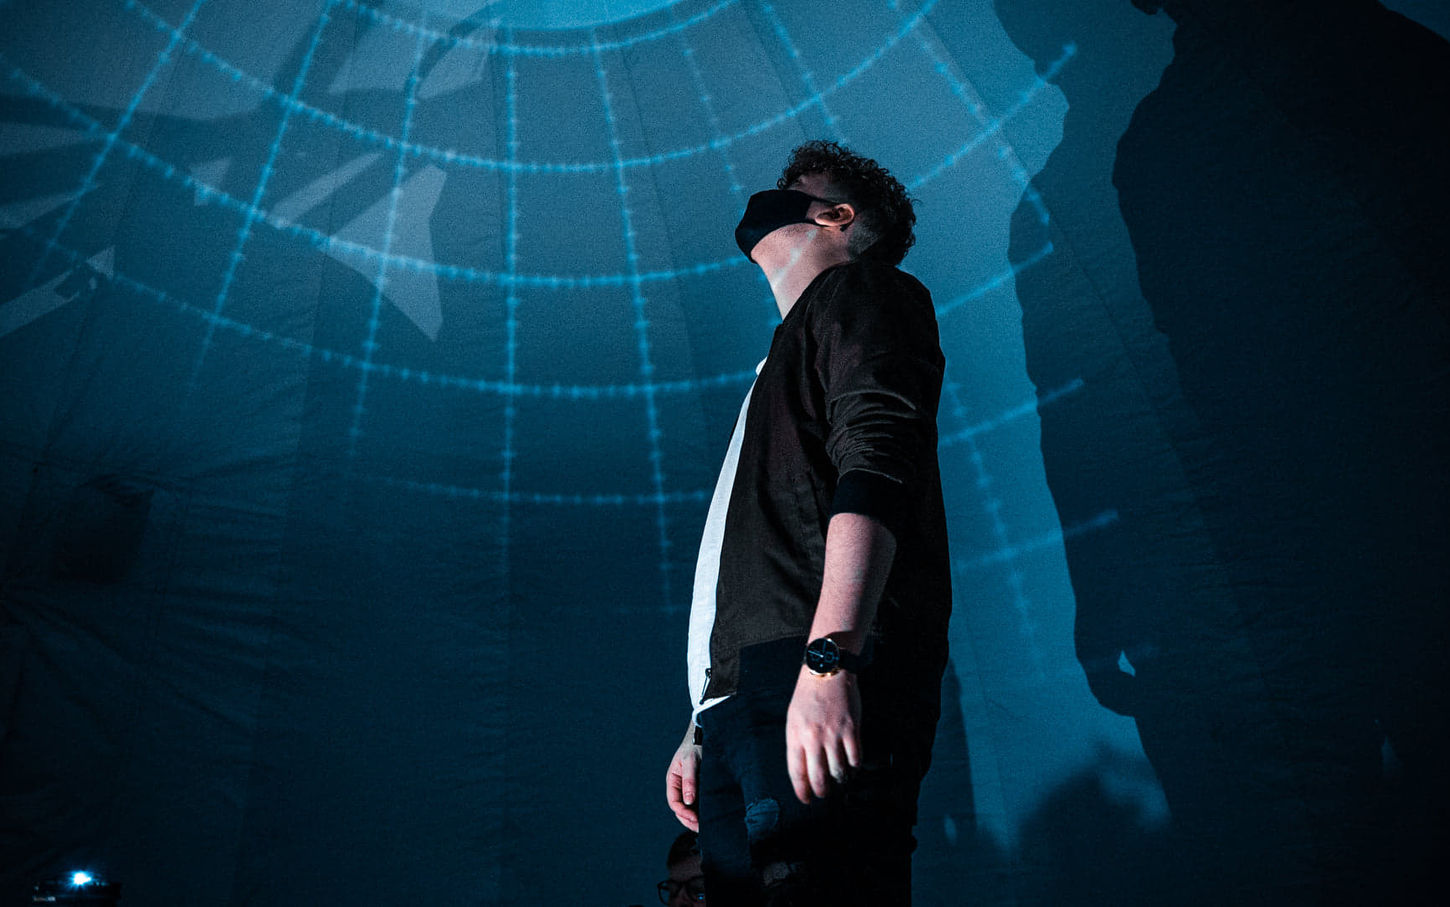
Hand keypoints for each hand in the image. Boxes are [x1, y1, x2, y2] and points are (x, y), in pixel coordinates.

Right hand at [666, 722, 701, 830]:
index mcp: (673, 780)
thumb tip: (688, 801)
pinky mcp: (702, 787)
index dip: (683, 812)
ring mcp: (691, 787)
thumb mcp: (691, 761)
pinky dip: (703, 810)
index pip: (674, 802)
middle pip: (681, 808)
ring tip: (706, 826)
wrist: (707, 734)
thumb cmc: (696, 745)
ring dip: (696, 817)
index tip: (694, 818)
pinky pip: (700, 802)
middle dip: (689, 819)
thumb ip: (689, 780)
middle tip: (700, 828)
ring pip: (691, 807)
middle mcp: (681, 786)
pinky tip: (711, 816)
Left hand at [785, 666, 860, 803]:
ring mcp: (834, 734)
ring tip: (840, 781)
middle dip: (821, 792)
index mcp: (795, 735)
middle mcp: (813, 738)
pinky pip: (855, 758)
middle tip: (824, 795)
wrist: (826, 671)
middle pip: (818, 778)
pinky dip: (855, 767)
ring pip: (838, 771)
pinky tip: (853, 767)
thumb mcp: (793, 719)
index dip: (802, 791)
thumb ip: (797, 743)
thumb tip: (804, 770)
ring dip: (840, 781)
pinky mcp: (852, 729)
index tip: (806, 800)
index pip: (797, 772)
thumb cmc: (807, 697)